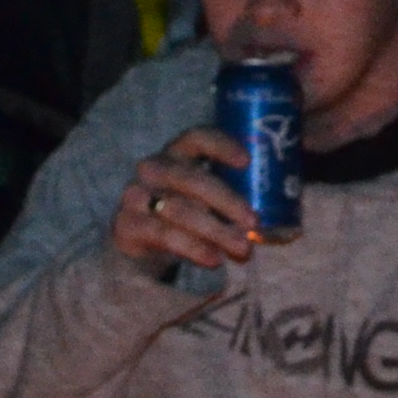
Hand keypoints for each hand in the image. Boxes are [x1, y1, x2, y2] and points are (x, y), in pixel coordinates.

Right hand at [107, 124, 263, 279]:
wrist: (139, 245)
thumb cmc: (183, 214)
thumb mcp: (205, 200)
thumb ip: (230, 200)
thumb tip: (271, 220)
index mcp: (177, 154)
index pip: (196, 138)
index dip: (221, 145)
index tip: (247, 162)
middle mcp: (153, 169)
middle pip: (190, 178)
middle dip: (226, 201)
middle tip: (253, 222)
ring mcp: (135, 196)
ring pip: (180, 210)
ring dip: (216, 230)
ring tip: (242, 249)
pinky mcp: (127, 225)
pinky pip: (164, 235)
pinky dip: (194, 248)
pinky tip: (214, 260)